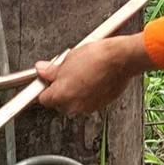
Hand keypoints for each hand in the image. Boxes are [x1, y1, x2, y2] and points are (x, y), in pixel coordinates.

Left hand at [35, 35, 153, 115]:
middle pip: (59, 103)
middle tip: (66, 74)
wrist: (121, 58)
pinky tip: (92, 78)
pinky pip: (88, 101)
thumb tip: (42, 70)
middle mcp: (73, 106)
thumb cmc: (97, 57)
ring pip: (74, 102)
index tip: (48, 80)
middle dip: (60, 90)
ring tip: (81, 74)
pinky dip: (88, 93)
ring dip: (75, 92)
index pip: (43, 98)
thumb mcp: (68, 58)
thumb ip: (52, 70)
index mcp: (60, 95)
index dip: (45, 87)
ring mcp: (88, 107)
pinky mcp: (101, 105)